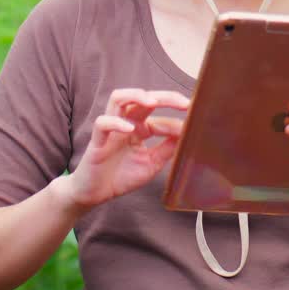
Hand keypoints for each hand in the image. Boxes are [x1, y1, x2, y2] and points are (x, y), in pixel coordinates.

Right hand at [62, 88, 189, 212]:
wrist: (94, 194)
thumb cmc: (120, 176)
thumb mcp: (151, 164)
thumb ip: (167, 149)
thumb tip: (188, 135)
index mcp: (139, 128)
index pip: (159, 117)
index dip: (176, 121)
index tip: (194, 125)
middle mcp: (125, 123)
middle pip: (142, 98)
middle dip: (164, 97)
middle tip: (184, 102)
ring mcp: (110, 129)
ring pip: (118, 98)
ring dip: (136, 95)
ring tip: (153, 101)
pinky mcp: (97, 141)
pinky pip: (102, 123)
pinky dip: (116, 123)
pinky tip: (130, 129)